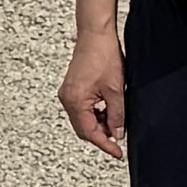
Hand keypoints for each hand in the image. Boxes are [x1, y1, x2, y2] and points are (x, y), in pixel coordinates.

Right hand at [60, 26, 127, 158]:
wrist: (95, 33)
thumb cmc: (103, 55)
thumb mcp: (115, 90)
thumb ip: (117, 115)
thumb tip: (117, 133)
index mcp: (75, 101)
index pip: (90, 133)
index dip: (105, 145)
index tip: (117, 153)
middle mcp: (67, 99)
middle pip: (84, 129)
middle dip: (101, 136)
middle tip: (118, 141)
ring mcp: (68, 93)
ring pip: (84, 119)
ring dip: (99, 124)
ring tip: (117, 124)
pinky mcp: (73, 87)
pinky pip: (83, 109)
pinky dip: (95, 114)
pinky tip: (109, 111)